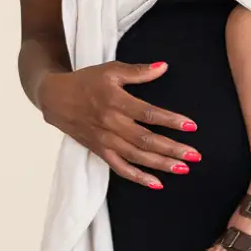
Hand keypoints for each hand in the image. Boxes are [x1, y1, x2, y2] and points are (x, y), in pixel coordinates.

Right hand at [37, 61, 200, 189]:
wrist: (55, 98)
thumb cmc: (86, 81)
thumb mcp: (111, 70)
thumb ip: (138, 71)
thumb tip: (164, 66)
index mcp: (116, 101)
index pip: (148, 113)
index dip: (170, 120)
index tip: (191, 126)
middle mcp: (111, 124)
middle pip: (145, 140)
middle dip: (172, 148)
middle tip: (195, 155)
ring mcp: (105, 140)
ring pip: (136, 156)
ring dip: (160, 164)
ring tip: (183, 168)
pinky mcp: (99, 151)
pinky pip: (120, 168)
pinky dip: (138, 177)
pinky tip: (157, 183)